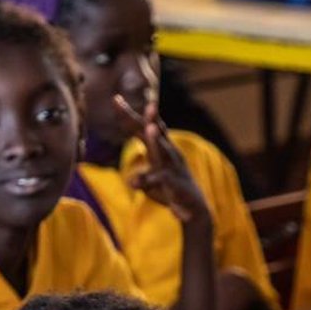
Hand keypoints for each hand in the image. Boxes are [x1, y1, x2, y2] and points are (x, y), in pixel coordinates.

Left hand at [118, 95, 211, 227]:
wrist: (195, 210)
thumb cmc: (171, 190)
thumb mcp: (153, 181)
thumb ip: (141, 176)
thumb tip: (131, 180)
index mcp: (162, 149)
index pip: (145, 127)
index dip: (130, 114)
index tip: (115, 99)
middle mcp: (169, 154)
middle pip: (156, 133)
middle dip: (150, 118)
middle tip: (147, 103)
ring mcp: (173, 168)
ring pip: (164, 151)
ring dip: (156, 139)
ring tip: (150, 128)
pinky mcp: (175, 184)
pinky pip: (161, 180)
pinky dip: (148, 180)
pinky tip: (134, 182)